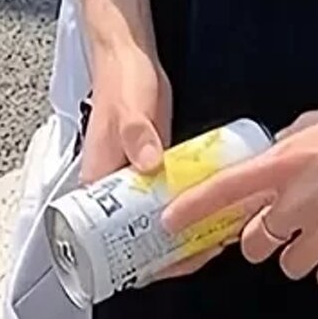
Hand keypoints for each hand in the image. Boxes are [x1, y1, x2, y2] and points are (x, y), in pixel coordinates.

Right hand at [78, 44, 217, 284]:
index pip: (112, 239)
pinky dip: (193, 202)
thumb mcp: (128, 108)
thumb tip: (148, 164)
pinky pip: (174, 194)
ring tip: (220, 232)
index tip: (174, 261)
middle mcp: (115, 189)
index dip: (142, 258)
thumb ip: (136, 133)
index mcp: (98, 184)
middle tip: (209, 247)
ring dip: (187, 228)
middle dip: (174, 248)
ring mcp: (138, 179)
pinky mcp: (157, 165)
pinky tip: (218, 205)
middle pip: (141, 235)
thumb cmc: (120, 81)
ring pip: (160, 217)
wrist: (130, 57)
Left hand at [161, 91, 317, 291]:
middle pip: (254, 242)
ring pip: (290, 265)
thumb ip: (291, 140)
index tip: (169, 223)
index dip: (191, 210)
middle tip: (284, 222)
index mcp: (288, 162)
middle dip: (262, 237)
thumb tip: (273, 154)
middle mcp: (300, 201)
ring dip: (300, 253)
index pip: (225, 191)